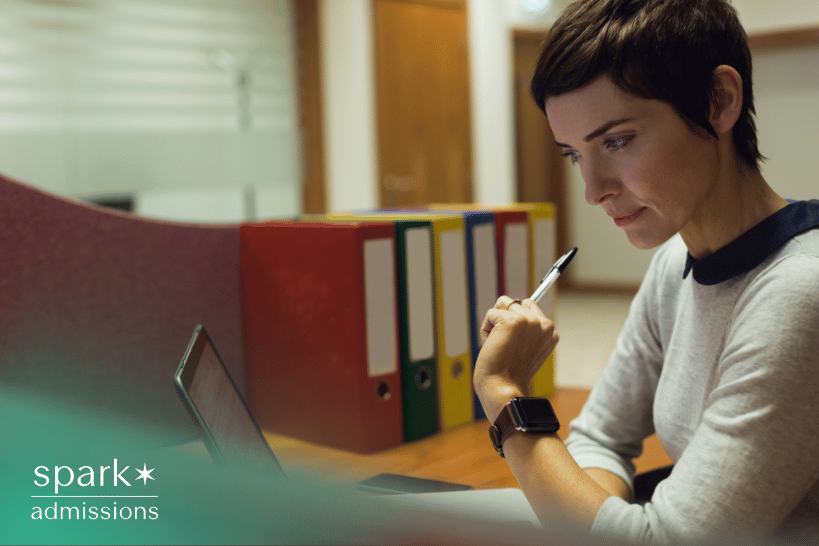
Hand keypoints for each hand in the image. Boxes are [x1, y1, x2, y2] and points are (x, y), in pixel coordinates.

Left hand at [474, 296, 558, 420]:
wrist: (504, 390)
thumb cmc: (510, 374)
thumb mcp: (527, 349)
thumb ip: (526, 329)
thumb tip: (508, 304)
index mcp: (550, 331)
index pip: (529, 306)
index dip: (514, 321)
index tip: (512, 342)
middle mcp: (544, 324)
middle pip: (515, 302)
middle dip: (503, 319)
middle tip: (505, 345)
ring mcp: (529, 321)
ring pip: (502, 304)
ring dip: (494, 324)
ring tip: (499, 345)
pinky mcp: (511, 321)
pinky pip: (490, 314)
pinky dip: (485, 330)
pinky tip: (493, 346)